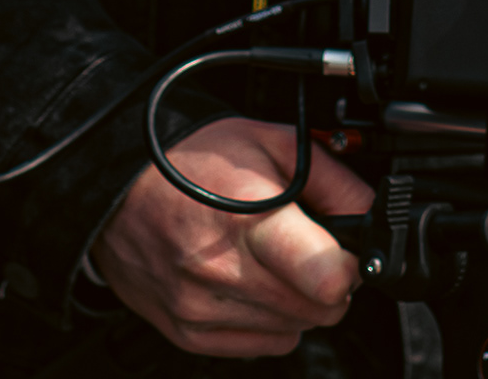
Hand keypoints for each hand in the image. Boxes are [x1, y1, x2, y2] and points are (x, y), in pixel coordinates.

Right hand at [88, 117, 374, 359]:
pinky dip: (268, 319)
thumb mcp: (268, 142)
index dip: (350, 265)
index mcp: (246, 218)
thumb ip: (333, 178)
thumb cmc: (188, 160)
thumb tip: (374, 212)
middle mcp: (220, 269)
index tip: (342, 248)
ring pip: (295, 330)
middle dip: (327, 282)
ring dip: (296, 301)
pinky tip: (248, 282)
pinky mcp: (188, 332)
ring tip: (269, 260)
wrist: (113, 186)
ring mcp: (201, 306)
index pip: (329, 279)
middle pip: (320, 310)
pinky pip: (263, 345)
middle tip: (304, 249)